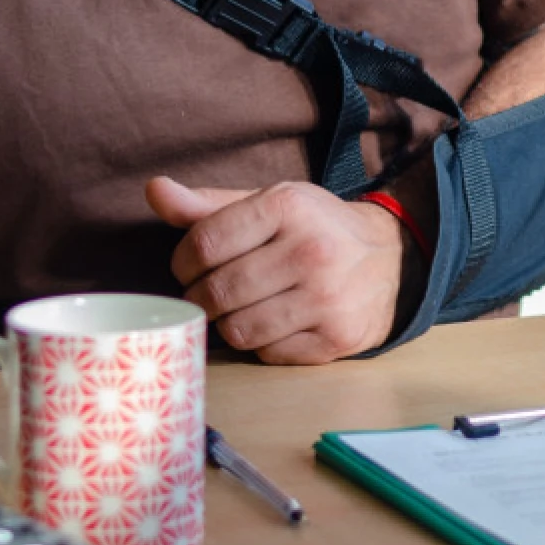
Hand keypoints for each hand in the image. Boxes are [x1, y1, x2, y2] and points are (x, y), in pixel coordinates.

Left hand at [145, 177, 406, 363]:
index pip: (203, 244)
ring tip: (243, 307)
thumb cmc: (314, 229)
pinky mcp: (336, 338)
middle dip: (202, 297)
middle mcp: (311, 250)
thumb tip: (154, 190)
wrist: (390, 259)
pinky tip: (275, 323)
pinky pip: (267, 354)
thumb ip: (207, 204)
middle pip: (216, 292)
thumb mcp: (268, 204)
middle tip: (212, 292)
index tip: (191, 266)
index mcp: (288, 206)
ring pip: (237, 330)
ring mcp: (326, 298)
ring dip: (229, 324)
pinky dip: (262, 343)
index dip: (183, 263)